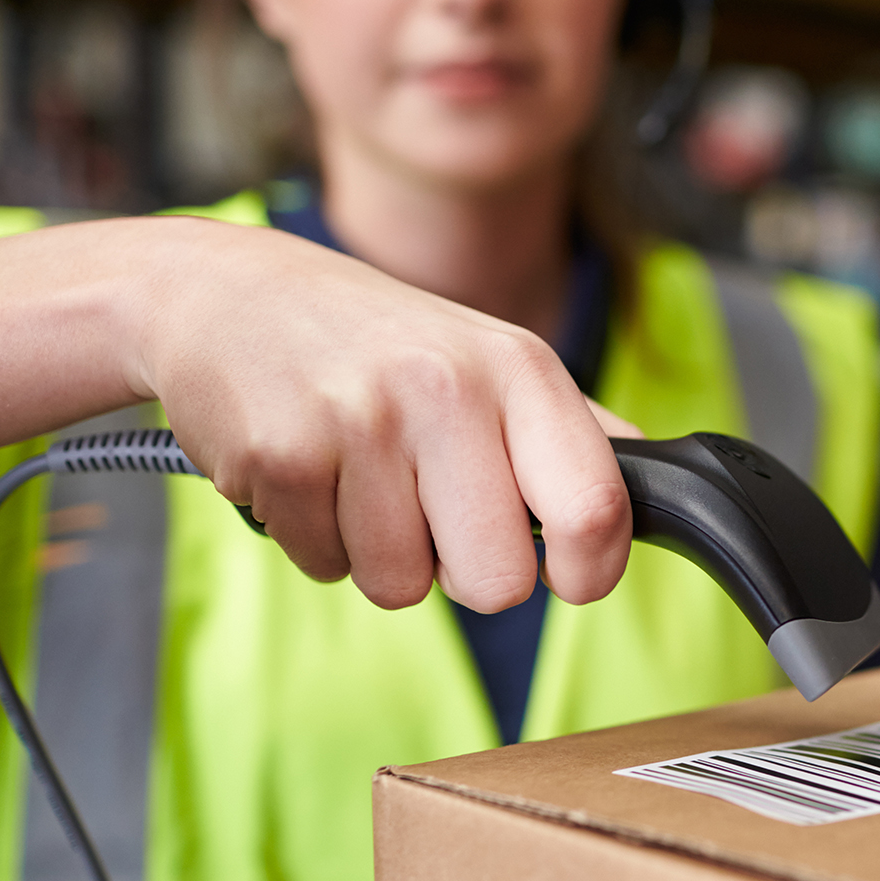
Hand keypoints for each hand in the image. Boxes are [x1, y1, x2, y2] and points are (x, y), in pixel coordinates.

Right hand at [115, 218, 637, 612]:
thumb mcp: (490, 358)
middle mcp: (447, 389)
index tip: (570, 574)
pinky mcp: (279, 456)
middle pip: (498, 584)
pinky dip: (318, 540)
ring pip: (402, 587)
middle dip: (468, 573)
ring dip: (381, 554)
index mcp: (520, 370)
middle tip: (436, 514)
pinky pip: (325, 568)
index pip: (595, 509)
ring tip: (361, 477)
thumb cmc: (380, 342)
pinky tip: (311, 473)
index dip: (591, 571)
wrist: (223, 293)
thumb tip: (655, 484)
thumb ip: (572, 430)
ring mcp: (359, 422)